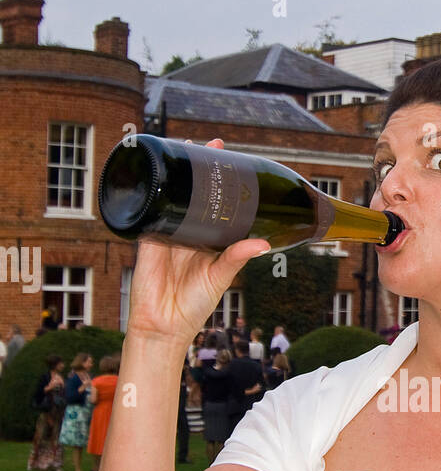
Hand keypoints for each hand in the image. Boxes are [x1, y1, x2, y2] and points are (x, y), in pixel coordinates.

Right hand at [125, 138, 270, 346]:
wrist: (164, 326)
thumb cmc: (194, 306)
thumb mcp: (220, 277)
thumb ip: (237, 257)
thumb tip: (263, 244)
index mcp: (207, 239)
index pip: (215, 202)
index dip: (220, 180)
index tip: (227, 155)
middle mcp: (187, 231)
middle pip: (192, 192)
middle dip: (198, 167)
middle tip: (209, 144)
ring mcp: (166, 232)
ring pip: (171, 195)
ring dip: (175, 172)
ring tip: (182, 146)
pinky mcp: (147, 237)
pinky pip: (149, 210)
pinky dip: (151, 192)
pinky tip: (154, 172)